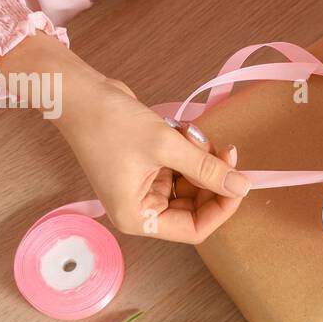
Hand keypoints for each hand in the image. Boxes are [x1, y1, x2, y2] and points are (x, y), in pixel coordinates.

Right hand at [0, 34, 249, 243]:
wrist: (78, 92)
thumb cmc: (112, 124)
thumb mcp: (166, 146)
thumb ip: (207, 169)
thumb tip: (243, 186)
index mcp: (138, 217)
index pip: (194, 229)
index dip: (221, 209)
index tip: (239, 181)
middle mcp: (140, 209)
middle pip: (195, 207)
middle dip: (213, 180)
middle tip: (226, 150)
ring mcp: (143, 188)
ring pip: (191, 185)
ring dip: (201, 161)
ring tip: (192, 134)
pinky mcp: (146, 167)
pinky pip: (180, 168)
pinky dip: (189, 151)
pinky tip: (183, 131)